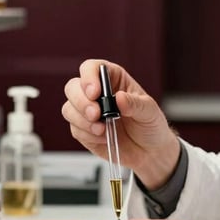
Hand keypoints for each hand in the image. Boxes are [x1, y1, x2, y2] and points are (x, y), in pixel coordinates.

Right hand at [62, 60, 179, 188]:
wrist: (149, 151)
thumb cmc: (150, 125)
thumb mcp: (150, 111)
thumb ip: (136, 104)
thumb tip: (120, 98)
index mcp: (113, 79)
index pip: (92, 68)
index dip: (89, 77)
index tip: (95, 93)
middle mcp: (97, 93)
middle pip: (73, 87)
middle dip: (81, 101)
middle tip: (96, 115)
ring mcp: (88, 112)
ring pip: (69, 108)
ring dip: (82, 120)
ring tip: (102, 130)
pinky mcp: (84, 130)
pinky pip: (75, 129)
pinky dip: (87, 135)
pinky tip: (103, 138)